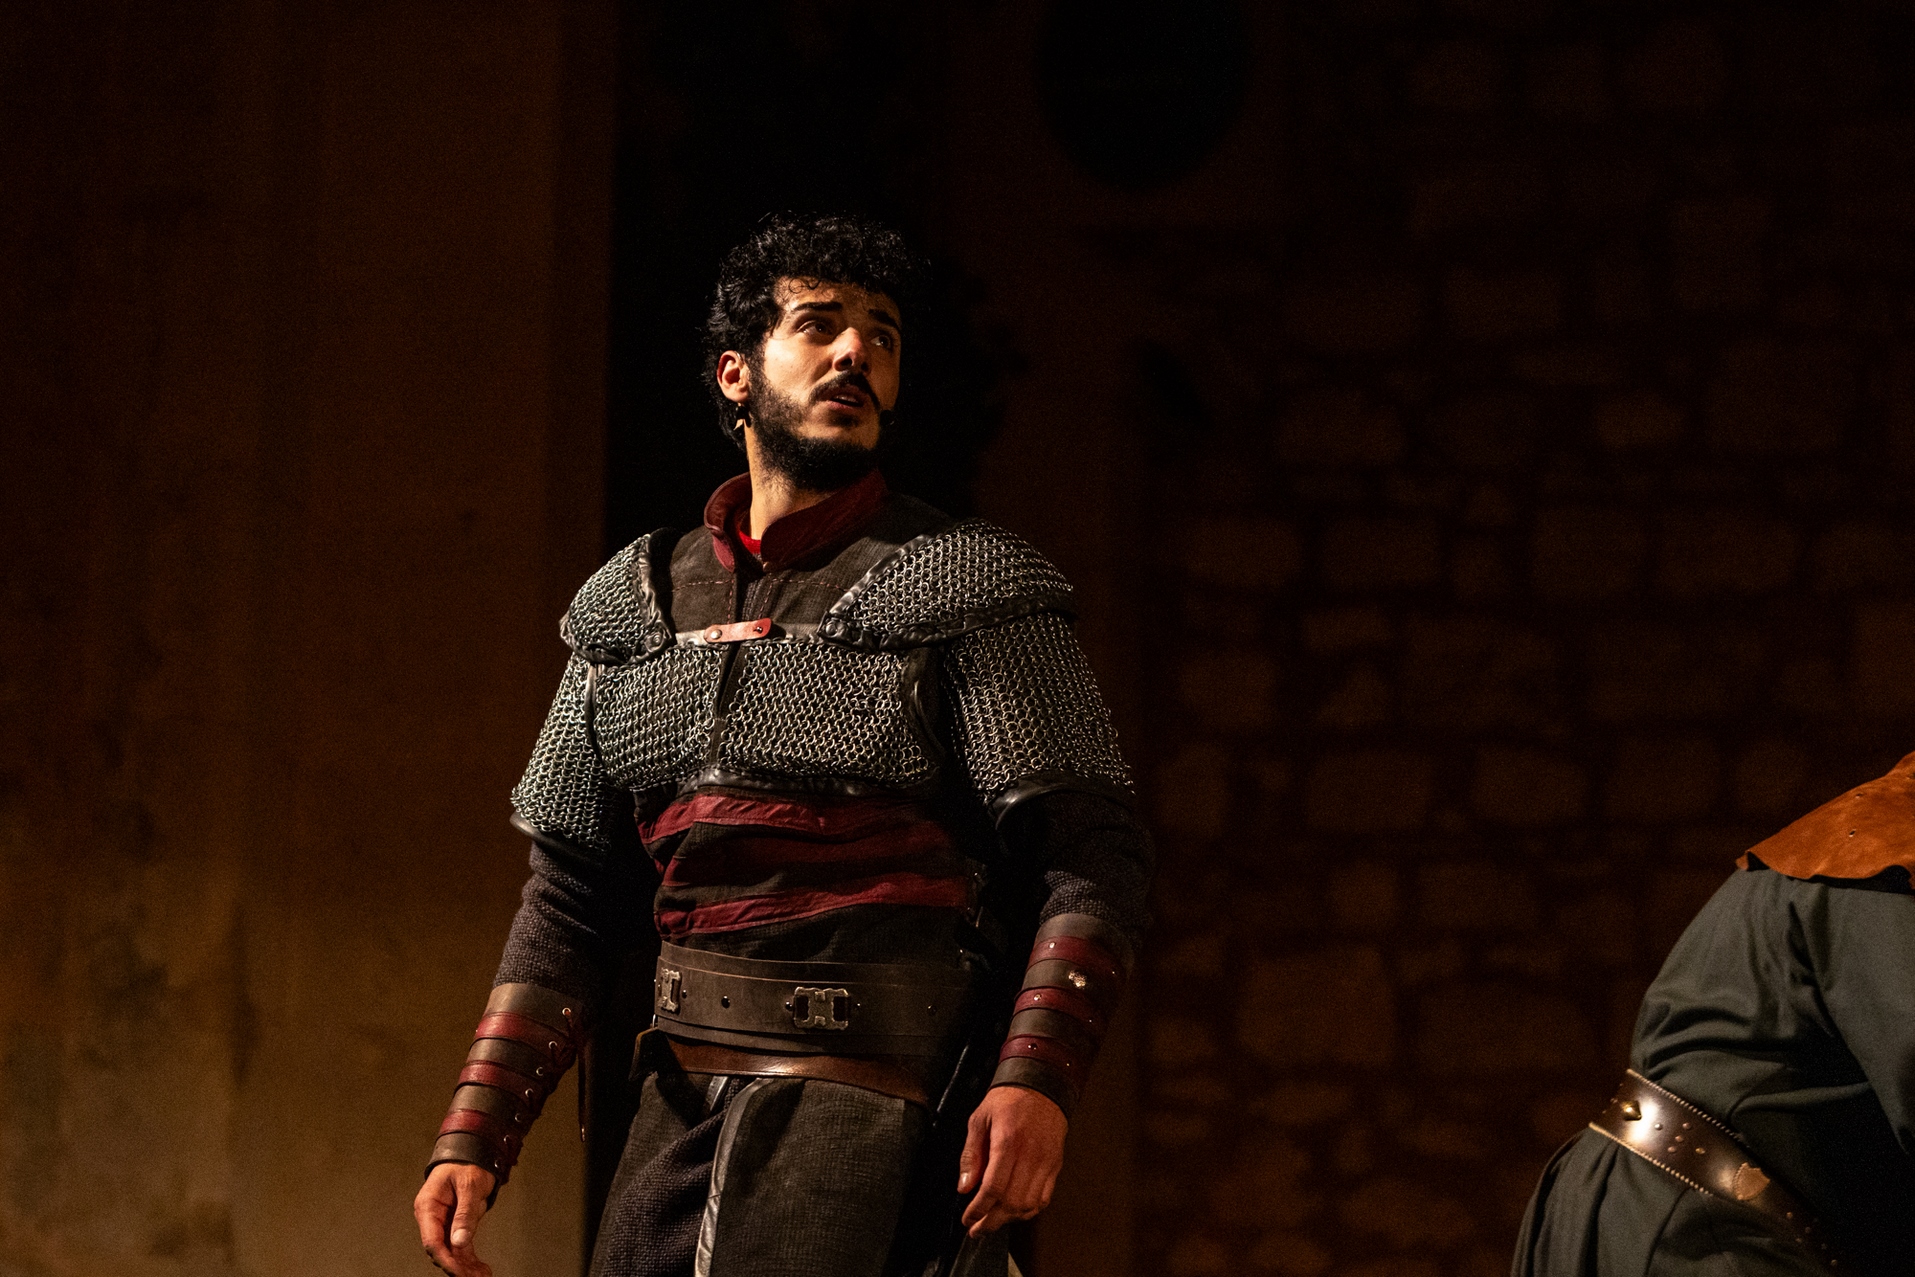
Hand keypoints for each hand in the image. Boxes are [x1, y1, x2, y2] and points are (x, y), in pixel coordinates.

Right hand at [414, 1162, 496, 1275]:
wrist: (472, 1153)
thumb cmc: (466, 1164)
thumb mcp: (469, 1185)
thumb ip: (465, 1214)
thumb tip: (460, 1242)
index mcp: (428, 1206)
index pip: (432, 1240)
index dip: (445, 1258)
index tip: (459, 1271)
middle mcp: (432, 1217)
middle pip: (441, 1249)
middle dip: (457, 1266)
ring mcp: (443, 1222)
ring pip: (451, 1251)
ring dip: (465, 1266)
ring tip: (482, 1275)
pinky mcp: (455, 1225)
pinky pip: (461, 1246)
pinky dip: (470, 1258)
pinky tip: (480, 1269)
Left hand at [956, 1085, 1067, 1235]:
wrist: (1041, 1085)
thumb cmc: (1009, 1099)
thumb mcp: (979, 1119)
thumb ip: (971, 1155)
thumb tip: (965, 1186)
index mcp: (1007, 1142)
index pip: (993, 1188)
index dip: (978, 1209)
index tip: (968, 1218)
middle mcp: (1029, 1155)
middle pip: (1011, 1203)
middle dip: (991, 1222)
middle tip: (977, 1229)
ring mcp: (1045, 1162)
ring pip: (1029, 1205)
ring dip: (1009, 1219)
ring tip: (993, 1221)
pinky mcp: (1055, 1165)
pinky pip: (1044, 1198)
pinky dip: (1029, 1210)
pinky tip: (1015, 1211)